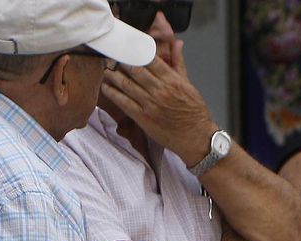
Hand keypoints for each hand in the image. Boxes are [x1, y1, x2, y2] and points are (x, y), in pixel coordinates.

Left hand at [100, 41, 216, 167]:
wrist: (195, 136)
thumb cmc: (194, 112)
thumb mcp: (189, 83)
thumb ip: (179, 63)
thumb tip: (177, 44)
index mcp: (171, 80)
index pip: (149, 59)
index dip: (135, 51)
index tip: (126, 47)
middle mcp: (159, 90)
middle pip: (135, 70)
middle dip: (121, 61)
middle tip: (112, 56)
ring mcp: (149, 104)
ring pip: (127, 85)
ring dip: (113, 75)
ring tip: (105, 68)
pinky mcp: (142, 118)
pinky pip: (124, 103)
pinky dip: (113, 93)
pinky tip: (105, 87)